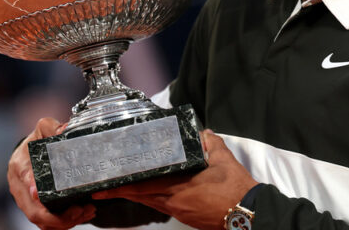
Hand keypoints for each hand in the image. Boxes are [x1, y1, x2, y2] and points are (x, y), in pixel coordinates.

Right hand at [7, 117, 96, 229]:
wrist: (29, 152)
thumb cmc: (37, 140)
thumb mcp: (43, 128)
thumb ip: (52, 126)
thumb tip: (65, 129)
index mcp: (19, 165)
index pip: (24, 178)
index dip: (31, 187)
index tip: (38, 193)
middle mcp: (19, 187)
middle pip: (34, 210)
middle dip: (57, 216)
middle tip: (81, 209)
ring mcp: (25, 201)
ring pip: (41, 221)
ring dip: (64, 222)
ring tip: (87, 212)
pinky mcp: (34, 209)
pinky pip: (46, 223)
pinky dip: (64, 223)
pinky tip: (82, 216)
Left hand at [92, 130, 257, 229]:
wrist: (245, 212)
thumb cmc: (235, 189)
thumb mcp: (223, 159)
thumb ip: (211, 142)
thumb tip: (203, 133)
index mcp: (180, 187)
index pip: (144, 185)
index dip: (123, 185)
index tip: (107, 184)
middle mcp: (175, 201)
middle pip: (141, 197)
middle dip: (121, 193)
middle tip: (102, 189)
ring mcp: (179, 210)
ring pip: (150, 202)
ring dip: (135, 196)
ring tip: (119, 190)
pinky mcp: (185, 216)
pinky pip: (161, 206)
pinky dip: (150, 200)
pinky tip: (147, 195)